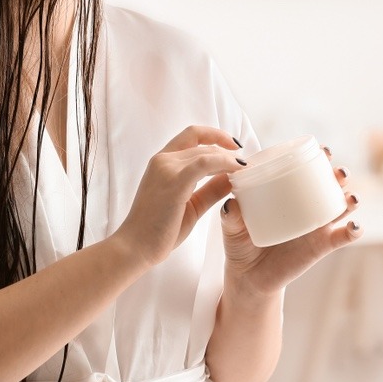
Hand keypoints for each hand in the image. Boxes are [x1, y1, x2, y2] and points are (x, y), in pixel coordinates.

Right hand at [115, 125, 244, 267]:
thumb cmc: (159, 229)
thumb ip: (210, 189)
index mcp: (162, 162)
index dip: (215, 135)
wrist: (136, 246)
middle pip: (202, 143)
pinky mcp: (174, 182)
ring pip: (206, 151)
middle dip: (228, 150)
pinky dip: (224, 163)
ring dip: (229, 157)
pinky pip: (205, 163)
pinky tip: (237, 171)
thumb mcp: (191, 205)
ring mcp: (166, 169)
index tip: (234, 146)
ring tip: (245, 170)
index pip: (192, 135)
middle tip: (246, 164)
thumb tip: (233, 178)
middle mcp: (162, 160)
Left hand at [220, 147, 361, 297]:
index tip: (321, 149)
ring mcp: (314, 226)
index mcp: (285, 194)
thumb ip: (230, 215)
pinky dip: (353, 231)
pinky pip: (341, 237)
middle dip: (338, 174)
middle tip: (338, 171)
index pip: (303, 171)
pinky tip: (354, 226)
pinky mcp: (320, 246)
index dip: (316, 158)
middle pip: (328, 185)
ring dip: (350, 199)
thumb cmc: (240, 242)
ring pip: (340, 208)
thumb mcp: (231, 226)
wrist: (247, 275)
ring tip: (350, 196)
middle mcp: (304, 207)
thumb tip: (231, 203)